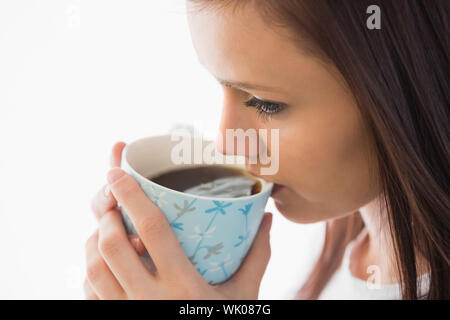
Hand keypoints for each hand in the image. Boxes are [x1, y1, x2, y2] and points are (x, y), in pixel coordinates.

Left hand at [84, 141, 272, 299]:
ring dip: (95, 240)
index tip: (116, 171)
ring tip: (108, 226)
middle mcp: (147, 300)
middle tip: (113, 199)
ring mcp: (127, 313)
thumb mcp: (244, 295)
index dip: (131, 195)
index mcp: (182, 286)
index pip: (151, 229)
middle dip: (107, 215)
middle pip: (112, 245)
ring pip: (94, 268)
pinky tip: (105, 262)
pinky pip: (90, 293)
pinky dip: (92, 270)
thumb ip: (257, 255)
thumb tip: (266, 218)